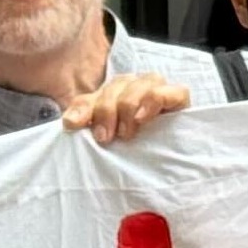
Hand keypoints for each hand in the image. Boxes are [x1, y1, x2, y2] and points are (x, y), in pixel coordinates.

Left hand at [59, 72, 189, 143]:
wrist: (172, 163)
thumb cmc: (137, 151)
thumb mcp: (109, 139)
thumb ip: (88, 125)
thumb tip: (69, 122)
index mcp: (112, 97)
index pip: (92, 96)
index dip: (82, 108)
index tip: (73, 125)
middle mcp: (133, 88)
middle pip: (116, 86)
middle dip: (105, 111)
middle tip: (105, 137)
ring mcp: (156, 90)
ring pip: (139, 84)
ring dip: (127, 106)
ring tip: (126, 132)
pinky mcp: (178, 98)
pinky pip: (169, 90)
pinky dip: (152, 101)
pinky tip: (142, 118)